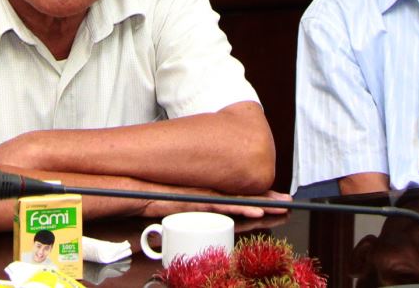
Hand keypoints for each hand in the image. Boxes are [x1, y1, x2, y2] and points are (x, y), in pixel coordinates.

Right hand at [141, 188, 289, 220]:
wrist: (131, 191)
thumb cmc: (148, 200)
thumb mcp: (171, 212)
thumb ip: (185, 218)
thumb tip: (190, 227)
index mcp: (204, 199)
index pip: (235, 201)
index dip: (255, 202)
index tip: (273, 202)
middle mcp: (207, 196)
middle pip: (241, 199)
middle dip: (266, 200)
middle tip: (287, 201)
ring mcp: (203, 198)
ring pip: (237, 202)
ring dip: (260, 205)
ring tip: (280, 206)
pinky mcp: (196, 203)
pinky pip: (223, 206)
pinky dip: (241, 209)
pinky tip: (256, 211)